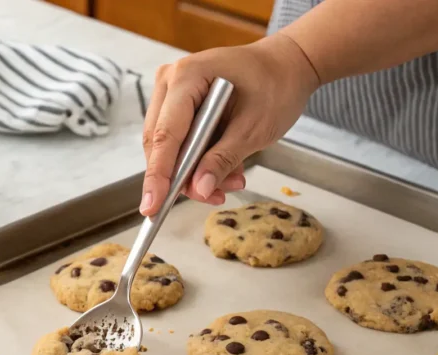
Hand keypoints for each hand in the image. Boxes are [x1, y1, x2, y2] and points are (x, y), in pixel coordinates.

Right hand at [140, 33, 320, 214]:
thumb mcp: (255, 128)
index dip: (158, 174)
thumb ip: (223, 159)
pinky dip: (199, 160)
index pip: (164, 134)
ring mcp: (171, 92)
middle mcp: (170, 81)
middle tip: (213, 196)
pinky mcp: (177, 105)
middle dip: (182, 177)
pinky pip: (178, 142)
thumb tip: (199, 189)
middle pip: (160, 143)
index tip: (152, 207)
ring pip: (168, 147)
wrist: (285, 65)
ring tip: (233, 180)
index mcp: (188, 76)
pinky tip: (227, 167)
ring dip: (195, 171)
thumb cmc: (276, 86)